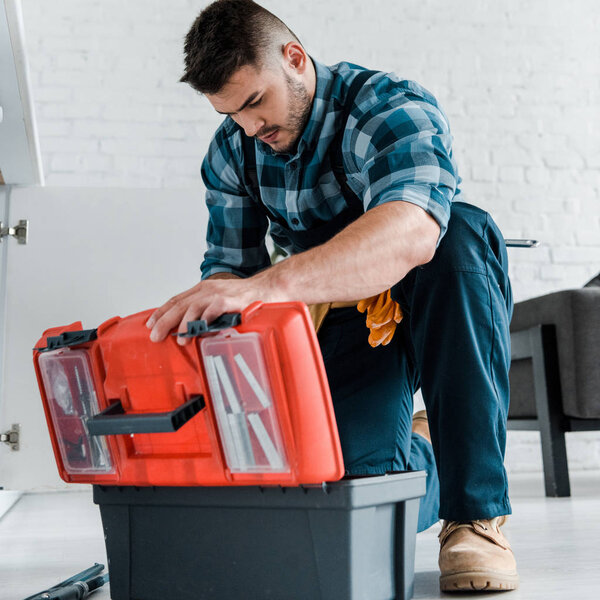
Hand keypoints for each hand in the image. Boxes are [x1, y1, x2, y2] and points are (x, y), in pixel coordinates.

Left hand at [146, 273, 281, 344]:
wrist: (269, 288)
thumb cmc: (246, 298)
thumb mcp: (220, 301)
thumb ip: (206, 311)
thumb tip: (191, 329)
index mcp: (203, 290)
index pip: (176, 300)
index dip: (161, 312)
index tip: (149, 324)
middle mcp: (207, 290)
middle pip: (180, 305)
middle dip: (164, 321)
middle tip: (154, 335)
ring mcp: (219, 294)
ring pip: (193, 307)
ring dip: (184, 324)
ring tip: (179, 339)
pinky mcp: (231, 300)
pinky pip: (215, 308)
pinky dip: (206, 318)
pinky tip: (200, 328)